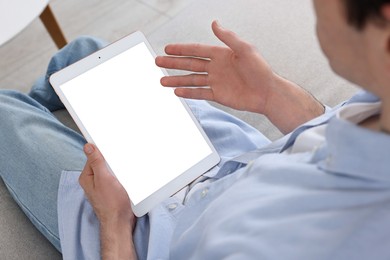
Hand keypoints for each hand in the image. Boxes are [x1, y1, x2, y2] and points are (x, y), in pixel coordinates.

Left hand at [79, 143, 134, 228]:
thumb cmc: (112, 204)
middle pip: (103, 163)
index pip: (93, 156)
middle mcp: (93, 181)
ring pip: (111, 170)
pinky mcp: (111, 190)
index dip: (102, 151)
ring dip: (118, 169)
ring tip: (122, 174)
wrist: (120, 222)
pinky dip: (121, 176)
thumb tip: (88, 147)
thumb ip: (96, 162)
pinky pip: (116, 178)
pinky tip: (125, 179)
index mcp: (87, 177)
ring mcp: (103, 186)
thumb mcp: (104, 179)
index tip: (110, 146)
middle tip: (119, 165)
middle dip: (112, 162)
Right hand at [155, 20, 276, 113]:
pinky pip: (200, 93)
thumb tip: (214, 23)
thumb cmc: (260, 70)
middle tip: (158, 62)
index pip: (196, 50)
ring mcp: (216, 81)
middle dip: (174, 63)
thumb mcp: (245, 49)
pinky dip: (188, 93)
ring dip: (176, 79)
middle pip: (190, 64)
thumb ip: (228, 38)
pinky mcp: (218, 95)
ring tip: (162, 81)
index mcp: (221, 54)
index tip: (167, 48)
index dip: (182, 49)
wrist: (267, 93)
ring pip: (192, 80)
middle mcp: (216, 67)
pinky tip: (177, 91)